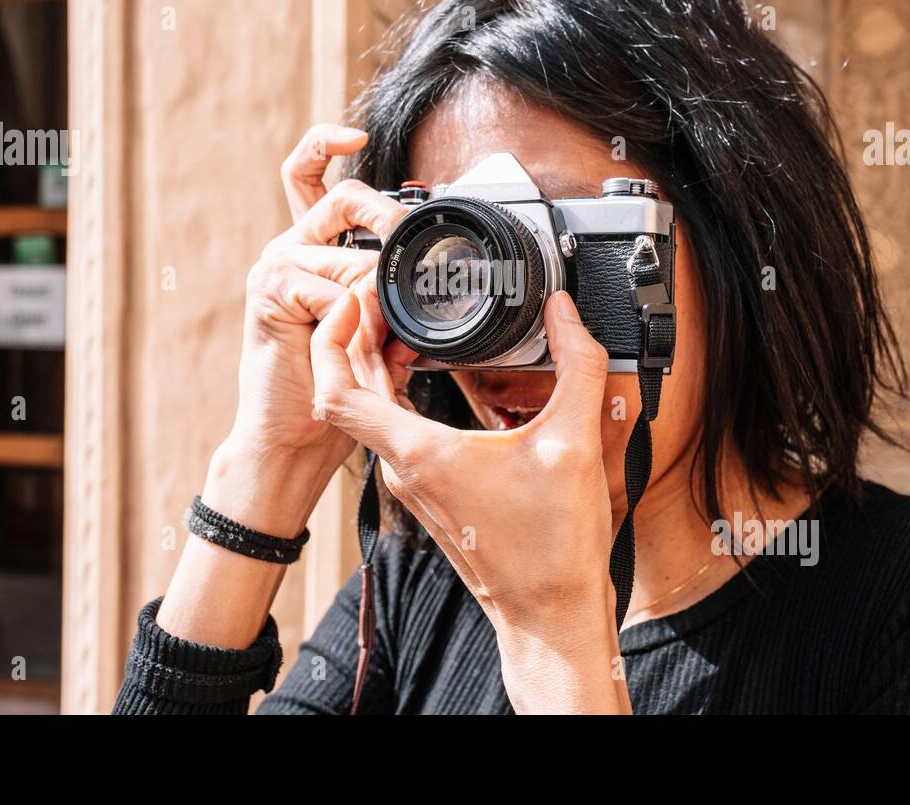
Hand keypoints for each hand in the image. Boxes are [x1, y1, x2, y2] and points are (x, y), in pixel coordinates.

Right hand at [205, 125, 406, 534]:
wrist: (294, 435)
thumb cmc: (333, 384)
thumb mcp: (375, 331)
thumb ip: (392, 297)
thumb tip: (431, 280)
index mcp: (311, 248)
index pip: (308, 174)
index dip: (328, 142)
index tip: (358, 134)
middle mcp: (290, 248)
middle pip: (339, 196)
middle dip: (385, 212)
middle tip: (410, 239)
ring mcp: (276, 267)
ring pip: (352, 257)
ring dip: (380, 302)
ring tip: (380, 340)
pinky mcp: (271, 291)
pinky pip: (336, 288)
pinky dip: (356, 318)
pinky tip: (350, 341)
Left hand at [310, 277, 631, 712]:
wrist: (549, 615)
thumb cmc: (553, 547)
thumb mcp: (574, 443)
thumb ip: (576, 365)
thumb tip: (564, 311)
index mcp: (420, 453)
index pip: (336, 392)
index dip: (333, 338)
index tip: (353, 299)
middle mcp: (403, 468)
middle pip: (348, 392)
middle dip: (354, 336)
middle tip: (380, 293)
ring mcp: (413, 482)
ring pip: (372, 410)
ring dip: (376, 362)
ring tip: (401, 319)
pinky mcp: (431, 491)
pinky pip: (396, 428)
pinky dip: (399, 390)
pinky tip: (431, 369)